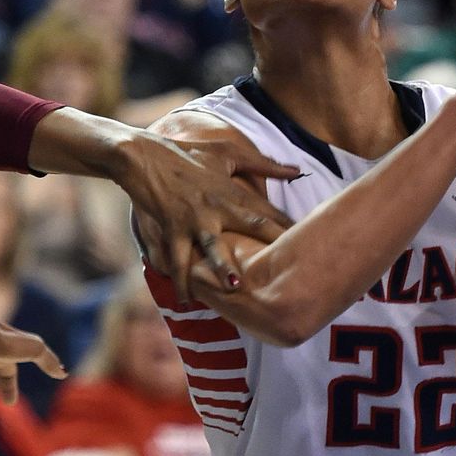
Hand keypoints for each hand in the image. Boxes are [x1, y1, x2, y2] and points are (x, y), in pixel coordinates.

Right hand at [120, 132, 297, 298]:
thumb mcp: (226, 154)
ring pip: (211, 248)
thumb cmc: (187, 155)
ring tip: (234, 288)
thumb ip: (264, 164)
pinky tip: (186, 300)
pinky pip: (177, 260)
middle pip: (248, 228)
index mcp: (231, 192)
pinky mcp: (170, 229)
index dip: (287, 226)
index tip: (312, 240)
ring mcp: (192, 221)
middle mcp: (215, 208)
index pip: (266, 211)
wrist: (144, 157)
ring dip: (222, 268)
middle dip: (268, 245)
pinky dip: (181, 280)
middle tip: (287, 266)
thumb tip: (298, 170)